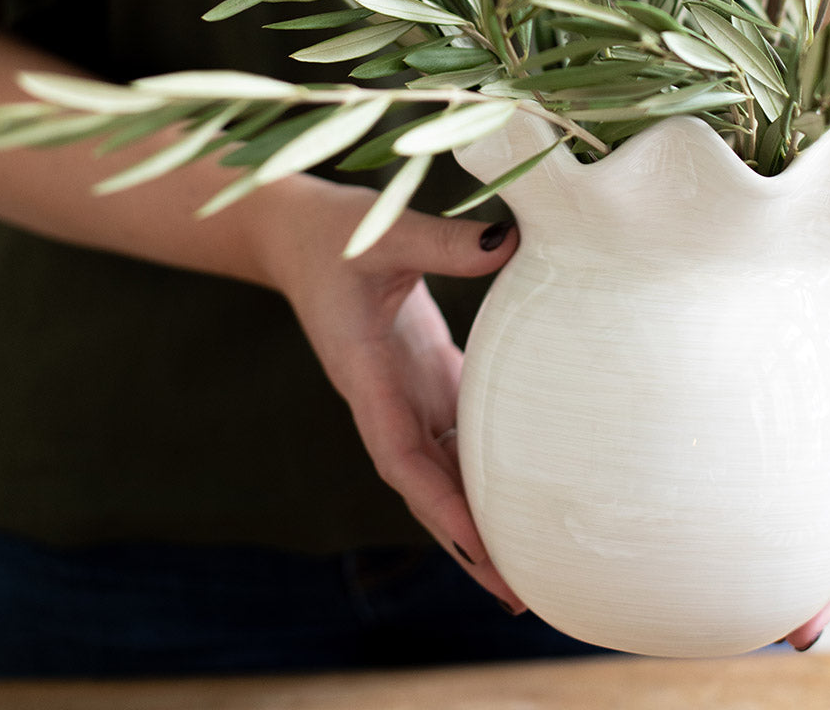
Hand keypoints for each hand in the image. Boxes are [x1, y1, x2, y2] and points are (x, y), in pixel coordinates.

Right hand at [251, 177, 523, 610]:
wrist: (299, 238)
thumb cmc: (333, 234)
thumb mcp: (382, 234)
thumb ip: (441, 243)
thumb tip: (512, 242)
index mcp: (366, 378)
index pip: (401, 458)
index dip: (439, 505)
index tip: (481, 551)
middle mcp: (387, 402)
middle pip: (427, 490)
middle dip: (467, 543)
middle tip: (520, 596)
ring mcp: (406, 396)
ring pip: (445, 474)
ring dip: (480, 520)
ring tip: (530, 567)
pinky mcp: (425, 381)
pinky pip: (458, 439)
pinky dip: (486, 474)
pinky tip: (525, 498)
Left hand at [784, 221, 829, 650]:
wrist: (809, 230)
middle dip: (825, 580)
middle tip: (798, 633)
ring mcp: (805, 425)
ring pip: (798, 510)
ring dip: (781, 570)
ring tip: (753, 626)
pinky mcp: (760, 417)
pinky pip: (753, 476)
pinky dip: (741, 522)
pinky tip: (700, 556)